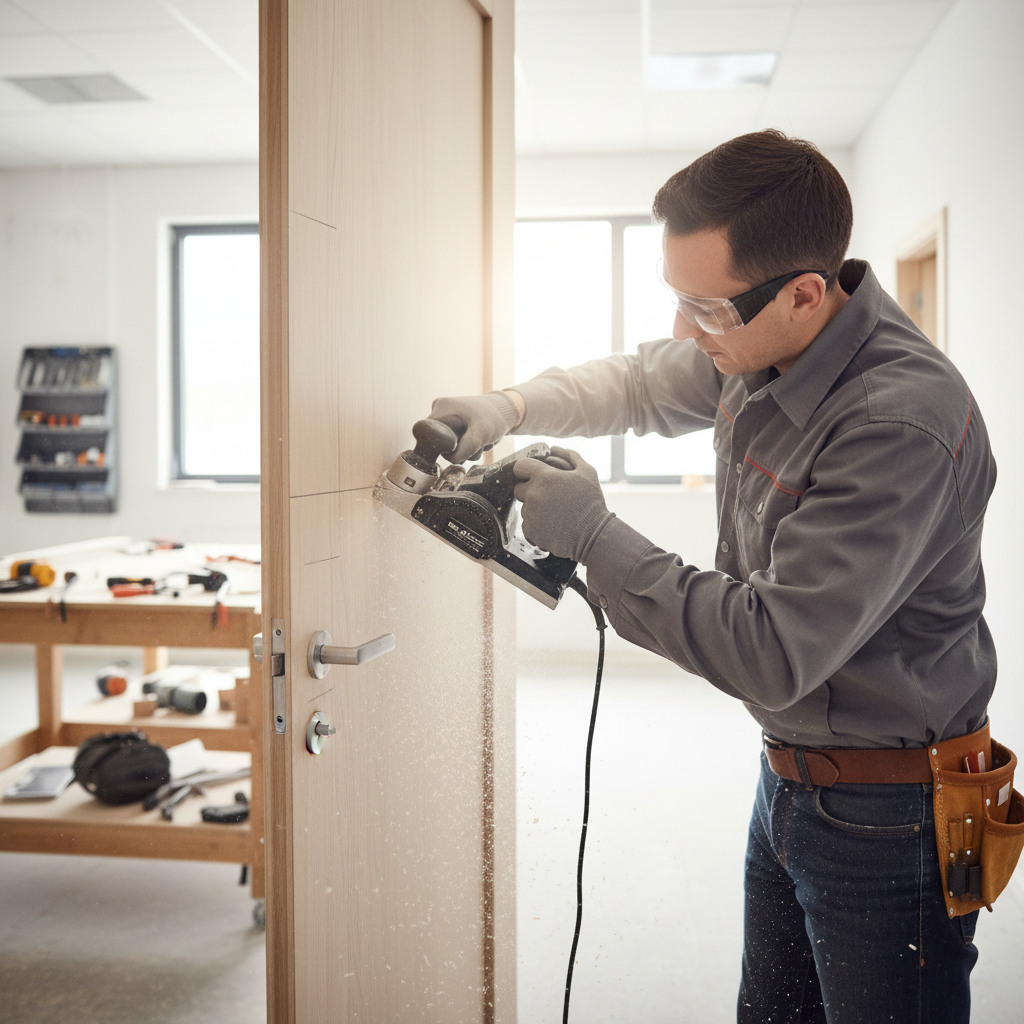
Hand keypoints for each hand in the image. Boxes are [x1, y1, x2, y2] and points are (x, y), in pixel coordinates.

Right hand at [429, 391, 520, 462]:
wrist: (506, 411)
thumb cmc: (494, 417)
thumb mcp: (481, 433)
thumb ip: (466, 447)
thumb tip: (452, 460)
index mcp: (441, 407)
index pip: (429, 434)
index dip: (443, 446)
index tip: (460, 447)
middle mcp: (440, 410)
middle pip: (440, 442)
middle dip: (460, 448)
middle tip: (477, 444)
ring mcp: (448, 418)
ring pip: (450, 445)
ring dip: (468, 449)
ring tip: (482, 441)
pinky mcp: (455, 425)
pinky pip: (457, 443)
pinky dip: (470, 445)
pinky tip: (481, 439)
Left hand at [512, 447, 614, 562]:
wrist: (593, 535)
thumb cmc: (591, 502)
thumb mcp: (587, 472)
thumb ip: (569, 456)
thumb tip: (554, 448)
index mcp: (544, 476)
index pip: (520, 466)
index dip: (526, 470)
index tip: (535, 476)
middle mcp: (533, 493)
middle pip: (518, 488)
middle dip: (530, 490)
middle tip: (548, 496)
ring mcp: (530, 513)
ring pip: (524, 507)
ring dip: (534, 508)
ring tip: (555, 513)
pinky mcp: (529, 530)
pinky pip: (527, 523)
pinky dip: (536, 524)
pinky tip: (552, 524)